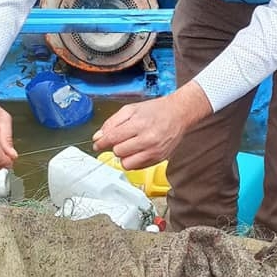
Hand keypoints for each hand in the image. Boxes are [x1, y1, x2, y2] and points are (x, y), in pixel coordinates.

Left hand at [92, 82, 211, 169]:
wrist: (179, 113)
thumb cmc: (155, 110)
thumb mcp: (131, 109)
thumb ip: (112, 122)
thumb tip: (98, 137)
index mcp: (139, 124)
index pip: (112, 138)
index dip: (101, 142)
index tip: (97, 144)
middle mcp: (148, 140)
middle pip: (118, 151)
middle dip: (116, 145)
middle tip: (121, 138)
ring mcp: (154, 152)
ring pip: (126, 163)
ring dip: (124, 155)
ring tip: (130, 145)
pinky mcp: (158, 159)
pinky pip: (137, 167)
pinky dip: (133, 160)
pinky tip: (138, 150)